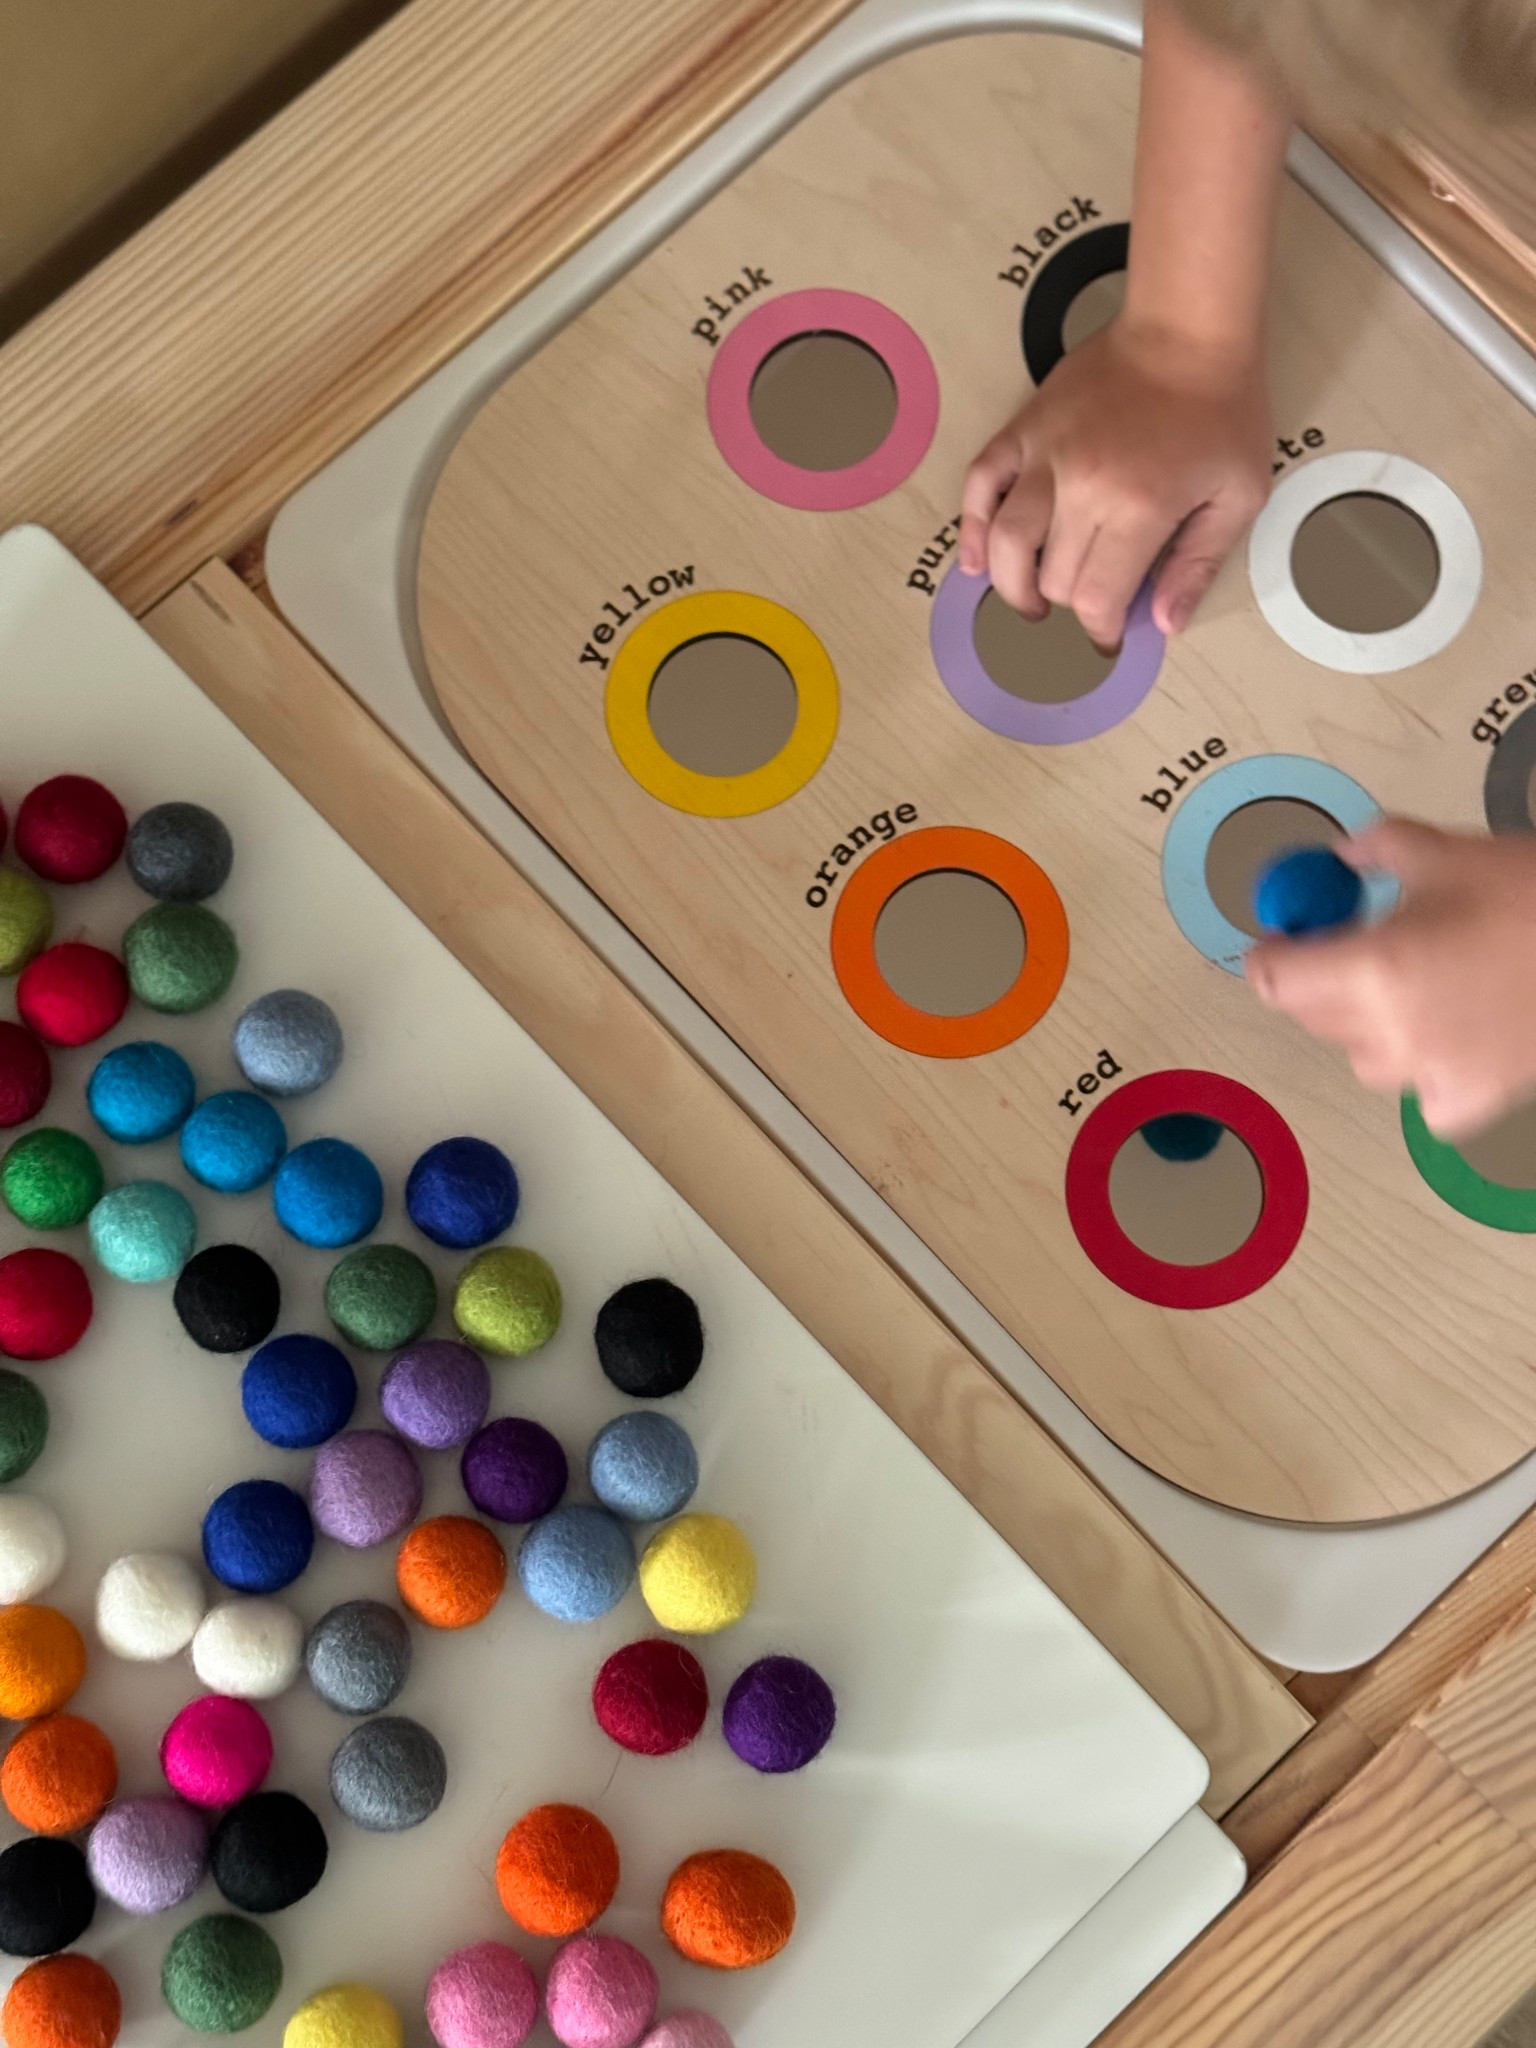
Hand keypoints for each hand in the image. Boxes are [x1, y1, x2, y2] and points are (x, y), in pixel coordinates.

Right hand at [958, 315, 1271, 646]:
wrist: (1187, 329)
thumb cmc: (1221, 408)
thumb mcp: (1238, 494)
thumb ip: (1198, 564)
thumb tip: (1162, 623)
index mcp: (1139, 509)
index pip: (1096, 599)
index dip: (1101, 630)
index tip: (1109, 636)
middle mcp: (1082, 488)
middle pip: (1051, 578)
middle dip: (1070, 604)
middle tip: (1089, 602)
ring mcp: (1045, 457)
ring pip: (1004, 545)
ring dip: (1013, 585)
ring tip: (1030, 601)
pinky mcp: (1024, 430)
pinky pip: (979, 485)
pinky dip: (970, 527)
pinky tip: (976, 560)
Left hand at [1245, 820, 1535, 1137]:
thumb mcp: (1450, 853)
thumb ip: (1380, 850)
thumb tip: (1342, 854)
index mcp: (1374, 968)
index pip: (1275, 979)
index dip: (1270, 956)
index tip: (1279, 938)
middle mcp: (1392, 1032)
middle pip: (1313, 1016)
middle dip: (1318, 980)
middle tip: (1350, 945)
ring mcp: (1431, 1074)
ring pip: (1363, 1056)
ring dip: (1367, 1023)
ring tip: (1414, 984)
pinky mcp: (1471, 1101)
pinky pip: (1419, 1094)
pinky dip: (1422, 1066)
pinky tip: (1451, 1030)